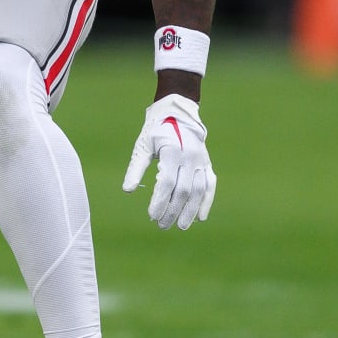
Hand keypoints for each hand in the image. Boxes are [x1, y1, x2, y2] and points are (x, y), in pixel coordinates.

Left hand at [122, 93, 215, 229]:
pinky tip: (200, 218)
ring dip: (190, 211)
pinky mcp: (207, 163)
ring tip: (180, 226)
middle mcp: (189, 156)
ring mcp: (201, 160)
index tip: (152, 215)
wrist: (177, 112)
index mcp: (172, 151)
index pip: (167, 183)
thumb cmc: (155, 130)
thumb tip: (127, 190)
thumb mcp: (143, 146)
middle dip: (172, 210)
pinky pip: (210, 185)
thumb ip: (136, 168)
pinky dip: (206, 202)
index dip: (160, 201)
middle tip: (162, 225)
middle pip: (183, 191)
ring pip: (198, 191)